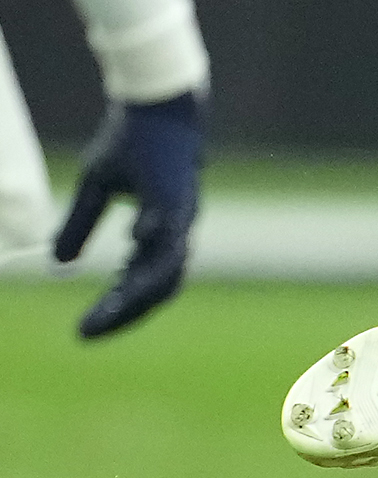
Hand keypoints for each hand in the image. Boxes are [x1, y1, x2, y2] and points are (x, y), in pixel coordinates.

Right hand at [54, 92, 204, 339]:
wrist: (157, 106)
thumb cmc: (132, 145)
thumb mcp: (95, 187)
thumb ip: (80, 225)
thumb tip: (58, 263)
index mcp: (155, 238)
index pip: (136, 287)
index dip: (113, 311)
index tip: (83, 332)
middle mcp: (173, 236)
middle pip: (154, 291)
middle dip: (122, 315)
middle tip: (89, 333)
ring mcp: (180, 220)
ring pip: (165, 270)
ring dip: (136, 293)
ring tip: (107, 312)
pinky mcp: (179, 198)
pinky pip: (169, 227)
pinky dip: (154, 239)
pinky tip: (133, 245)